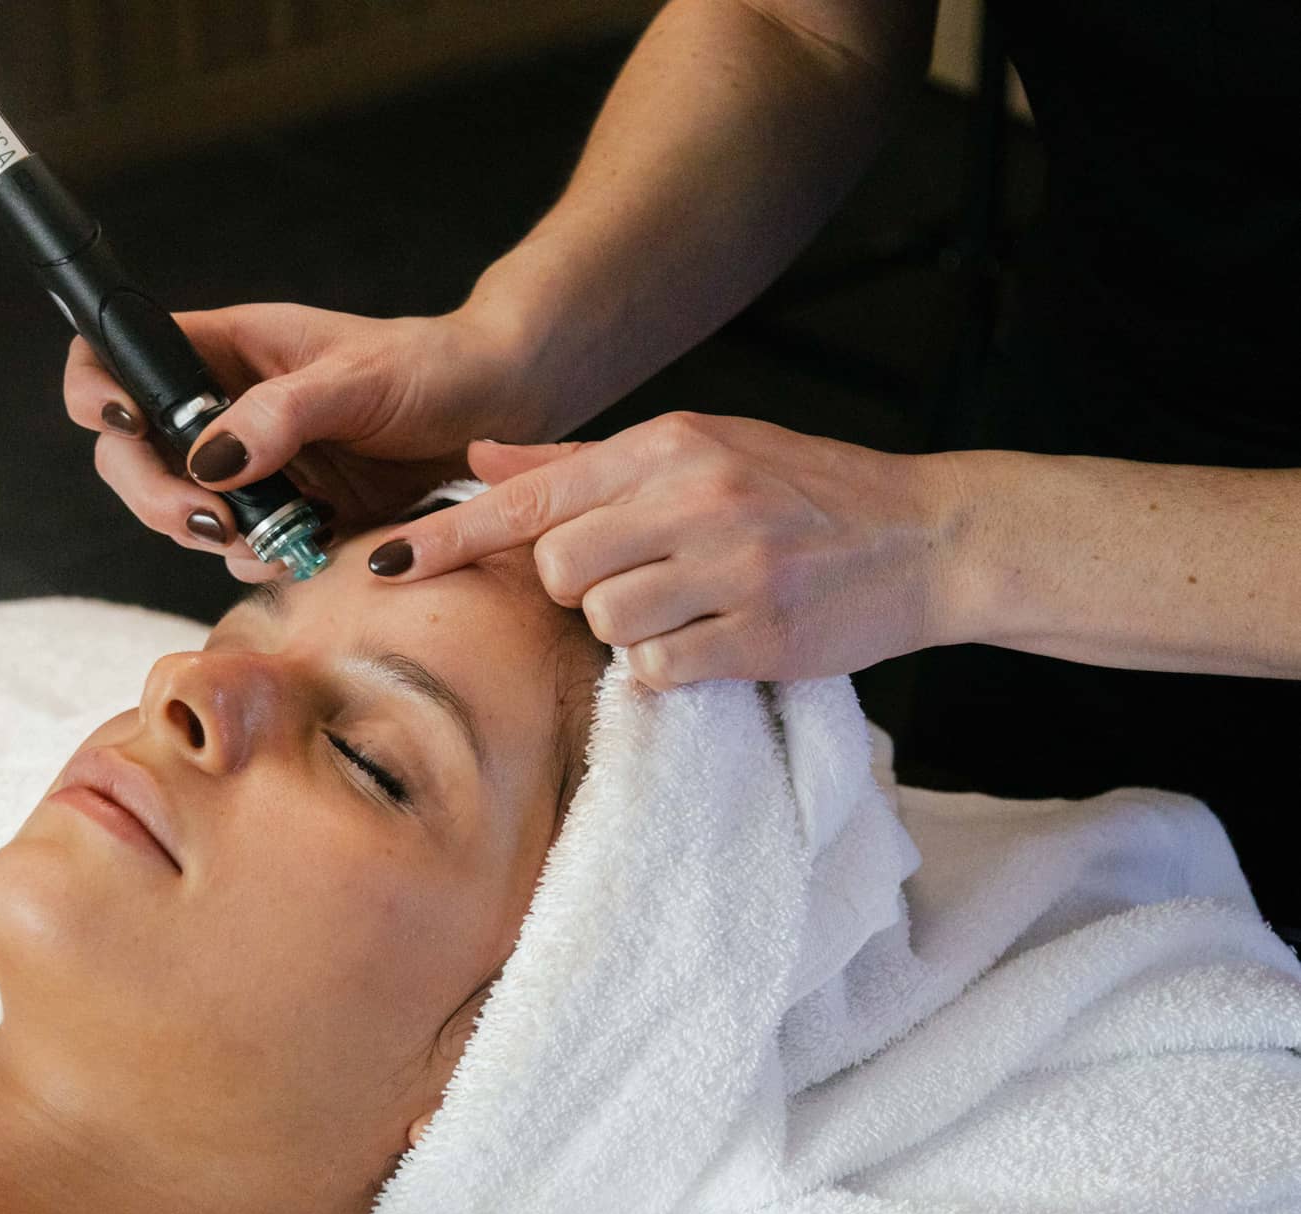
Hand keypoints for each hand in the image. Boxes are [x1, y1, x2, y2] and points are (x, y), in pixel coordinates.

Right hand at [62, 303, 539, 582]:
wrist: (495, 413)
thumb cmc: (431, 369)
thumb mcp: (358, 378)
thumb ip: (281, 416)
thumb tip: (208, 461)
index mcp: (224, 350)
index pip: (118, 357)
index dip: (100, 391)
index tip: (130, 426)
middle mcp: (223, 409)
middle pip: (133, 456)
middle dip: (156, 496)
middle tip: (212, 523)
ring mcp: (251, 467)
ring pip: (183, 513)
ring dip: (213, 539)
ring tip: (277, 538)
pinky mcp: (288, 515)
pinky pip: (243, 550)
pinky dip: (261, 560)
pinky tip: (307, 551)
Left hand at [364, 412, 964, 686]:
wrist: (926, 534)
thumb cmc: (803, 490)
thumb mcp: (698, 449)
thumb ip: (583, 462)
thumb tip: (482, 455)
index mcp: (670, 444)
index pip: (532, 494)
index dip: (451, 537)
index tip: (386, 568)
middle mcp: (694, 495)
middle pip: (559, 566)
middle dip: (578, 586)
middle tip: (639, 577)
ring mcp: (730, 567)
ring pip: (605, 622)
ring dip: (630, 628)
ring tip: (689, 605)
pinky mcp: (759, 635)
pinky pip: (660, 670)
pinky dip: (673, 665)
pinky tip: (717, 638)